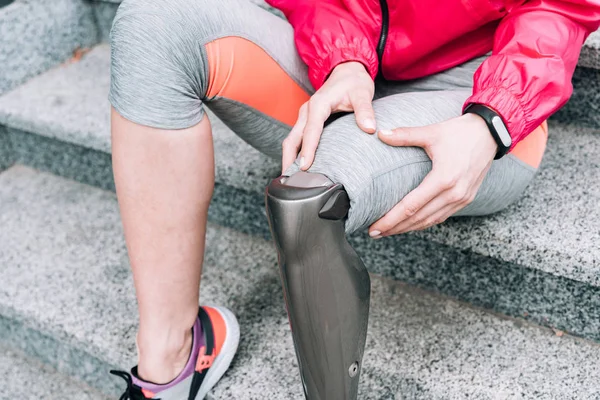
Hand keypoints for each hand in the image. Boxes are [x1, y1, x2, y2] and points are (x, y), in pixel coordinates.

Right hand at [281, 61, 375, 172]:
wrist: (348, 71)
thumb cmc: (354, 82)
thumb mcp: (363, 94)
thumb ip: (365, 111)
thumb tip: (370, 129)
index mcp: (318, 104)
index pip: (310, 131)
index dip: (307, 150)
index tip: (304, 167)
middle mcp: (307, 111)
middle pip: (292, 139)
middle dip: (288, 159)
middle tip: (290, 181)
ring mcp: (305, 116)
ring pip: (292, 140)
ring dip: (289, 158)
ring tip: (290, 179)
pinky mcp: (307, 120)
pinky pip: (297, 138)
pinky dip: (295, 153)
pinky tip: (298, 167)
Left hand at [369, 113, 497, 236]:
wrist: (491, 133)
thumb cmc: (460, 132)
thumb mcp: (431, 132)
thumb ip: (404, 135)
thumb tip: (380, 133)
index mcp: (443, 179)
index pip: (410, 206)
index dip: (390, 219)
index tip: (373, 226)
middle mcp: (454, 193)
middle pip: (418, 218)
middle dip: (394, 228)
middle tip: (373, 233)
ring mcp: (462, 198)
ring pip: (430, 221)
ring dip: (408, 228)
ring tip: (388, 232)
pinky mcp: (466, 198)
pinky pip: (441, 217)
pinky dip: (424, 223)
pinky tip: (410, 225)